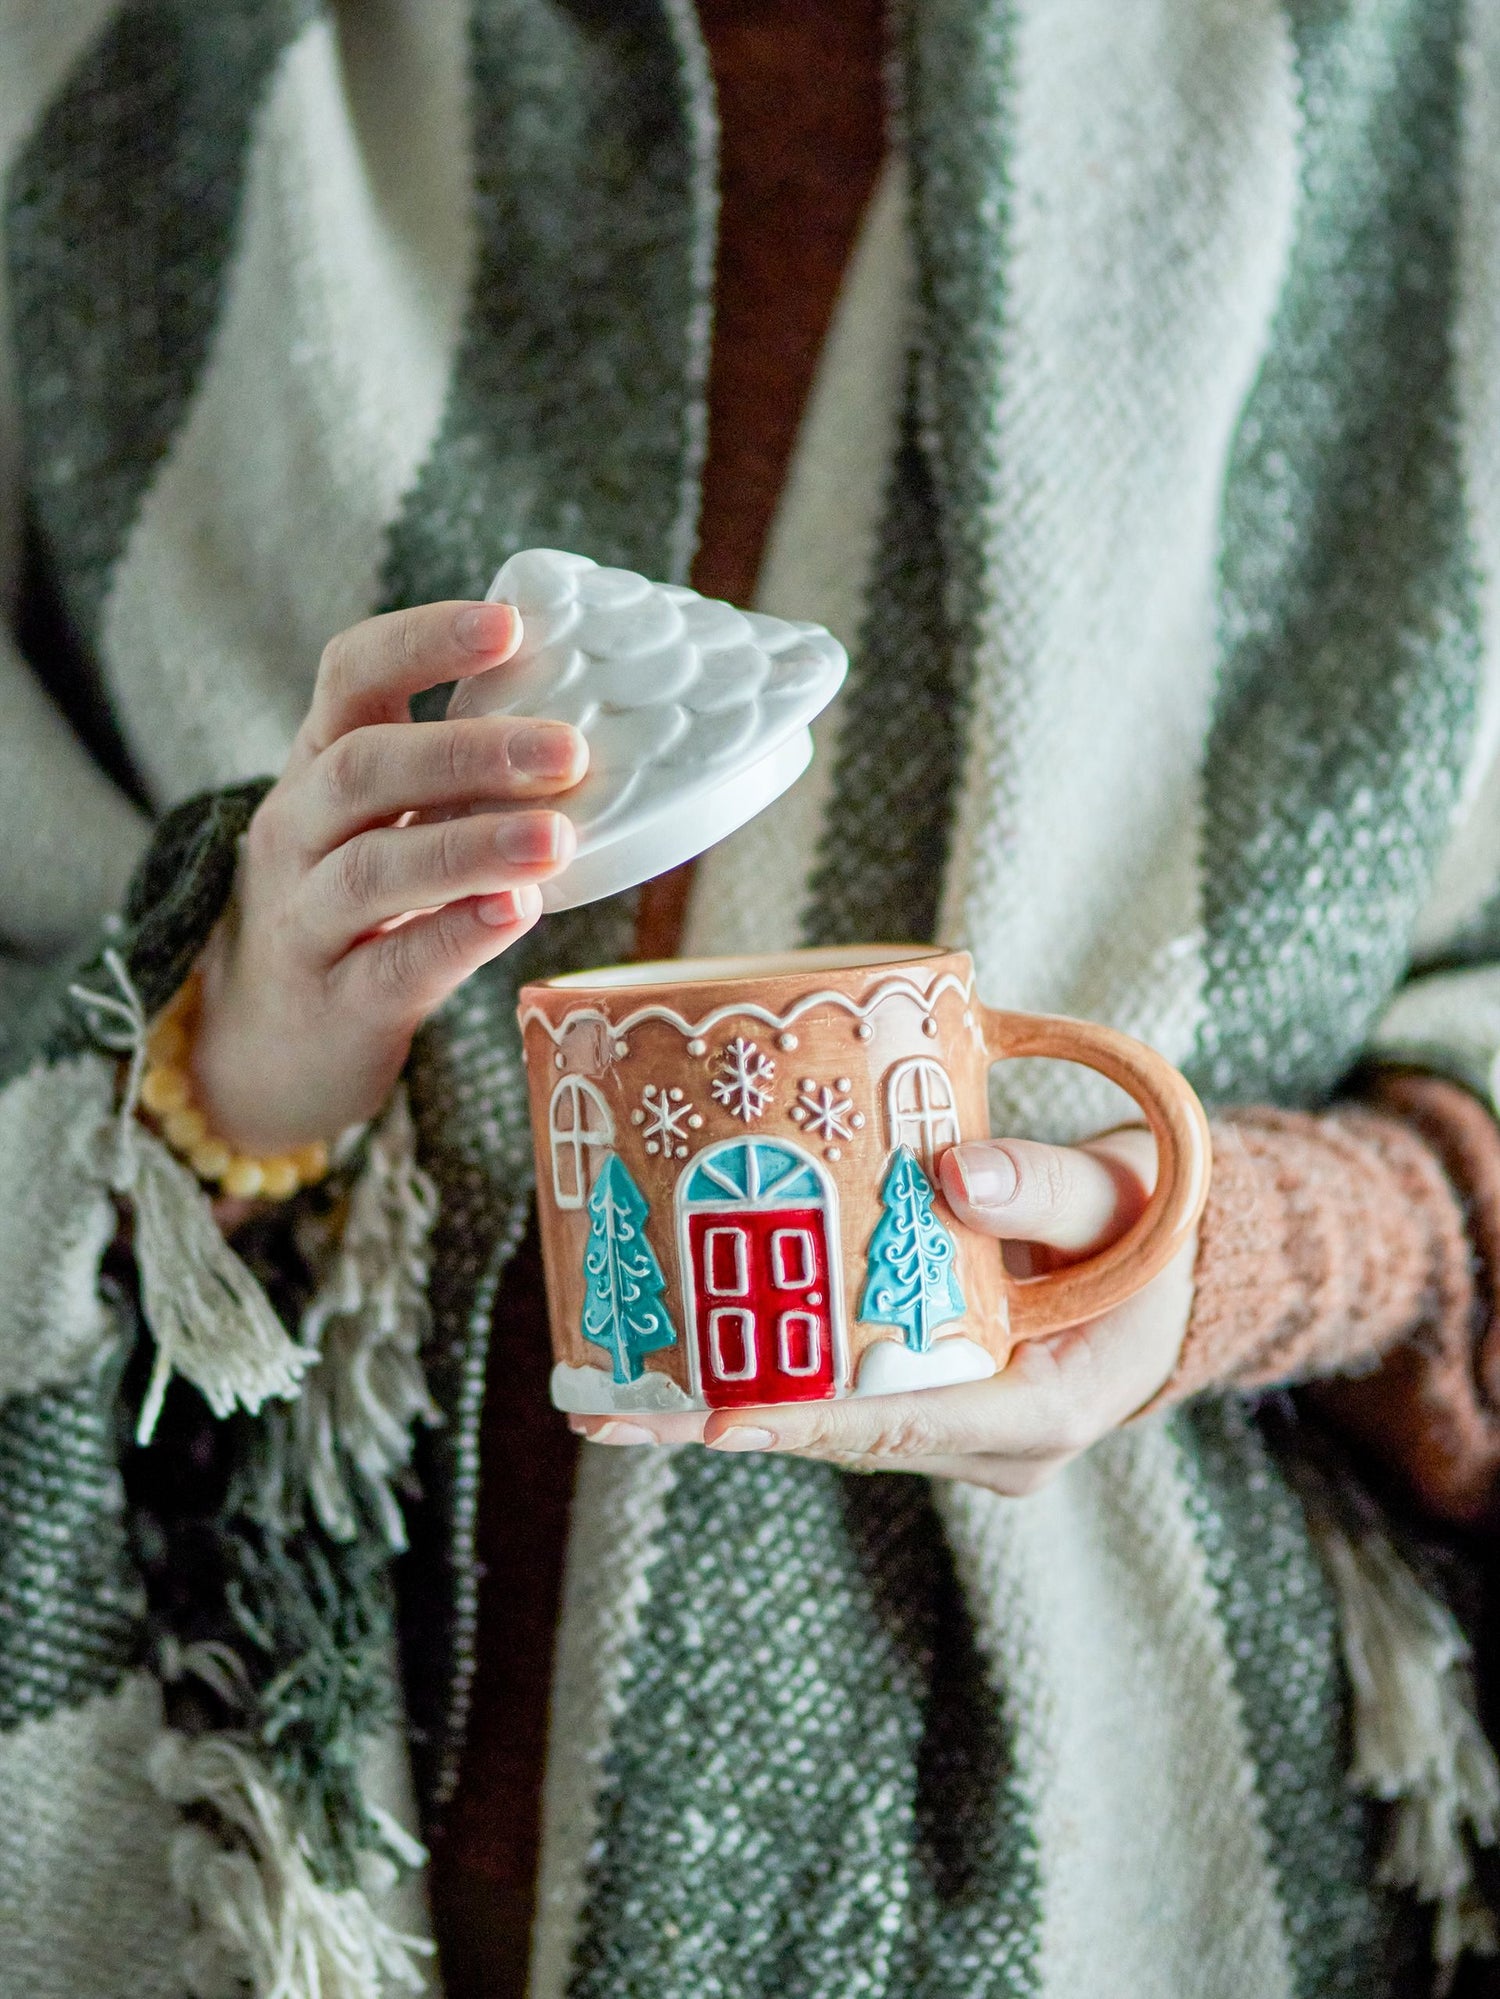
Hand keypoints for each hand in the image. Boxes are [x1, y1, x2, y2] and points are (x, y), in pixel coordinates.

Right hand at [190, 600, 584, 1151]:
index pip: (350, 675)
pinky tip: (516, 912)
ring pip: (371, 869)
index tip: (508, 624)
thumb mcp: (386, 826)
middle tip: (569, 751)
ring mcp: (306, 920)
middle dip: (468, 751)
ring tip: (556, 839)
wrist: (265, 1046)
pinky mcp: (334, 1004)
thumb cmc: (359, 913)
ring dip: (471, 846)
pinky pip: (391, 964)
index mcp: (321, 766)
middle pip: (361, 768)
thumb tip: (604, 727)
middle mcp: (299, 831)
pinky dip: (456, 935)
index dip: (423, 640)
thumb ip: (462, 781)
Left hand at [571, 1126, 1194, 1492]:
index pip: (907, 1424)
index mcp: (1047, 1409)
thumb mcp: (1126, 1192)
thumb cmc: (1157, 1219)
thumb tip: (952, 1175)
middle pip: (842, 1436)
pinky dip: (768, 1378)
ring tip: (606, 1394)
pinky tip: (677, 1358)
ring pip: (830, 1423)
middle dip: (725, 1424)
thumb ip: (1050, 1185)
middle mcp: (994, 1443)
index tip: (715, 1422)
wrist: (1179, 1257)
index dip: (809, 1422)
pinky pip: (842, 1395)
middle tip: (606, 1412)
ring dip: (727, 1407)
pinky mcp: (935, 1400)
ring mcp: (961, 1431)